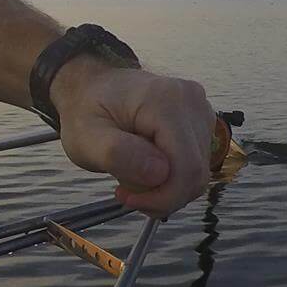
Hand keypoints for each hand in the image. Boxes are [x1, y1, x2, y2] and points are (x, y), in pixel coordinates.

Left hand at [51, 60, 216, 217]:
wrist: (91, 88)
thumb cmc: (85, 111)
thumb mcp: (85, 137)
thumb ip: (117, 154)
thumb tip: (160, 173)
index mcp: (166, 100)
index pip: (186, 167)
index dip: (163, 196)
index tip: (126, 198)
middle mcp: (192, 102)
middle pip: (195, 173)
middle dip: (162, 195)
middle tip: (126, 192)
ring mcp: (200, 110)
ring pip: (197, 173)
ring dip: (165, 188)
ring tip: (130, 175)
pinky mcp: (201, 121)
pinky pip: (195, 164)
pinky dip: (172, 177)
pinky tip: (145, 168)